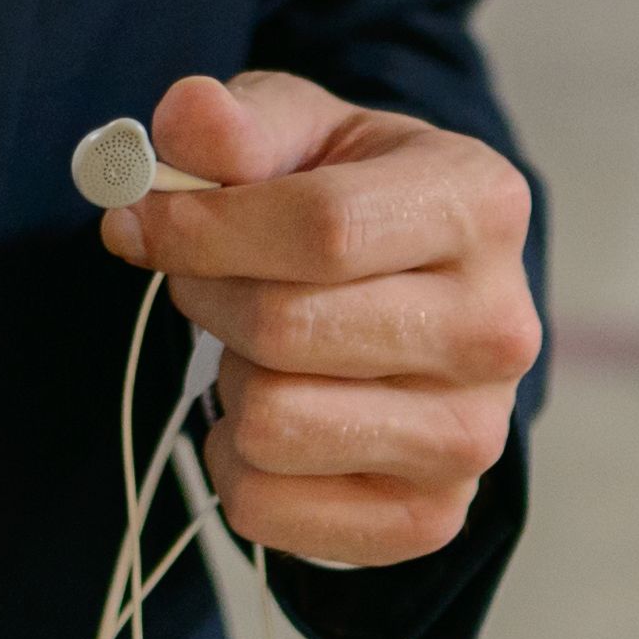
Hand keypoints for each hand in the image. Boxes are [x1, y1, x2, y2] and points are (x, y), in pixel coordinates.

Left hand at [96, 69, 541, 568]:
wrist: (418, 300)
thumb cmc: (350, 203)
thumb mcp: (301, 133)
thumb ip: (239, 120)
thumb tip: (189, 119)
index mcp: (481, 206)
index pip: (321, 228)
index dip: (202, 227)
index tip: (139, 221)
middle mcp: (499, 329)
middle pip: (285, 329)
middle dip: (208, 297)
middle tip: (208, 282)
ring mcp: (472, 437)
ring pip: (269, 423)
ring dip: (228, 382)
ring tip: (261, 351)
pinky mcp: (428, 519)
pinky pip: (263, 506)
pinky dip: (233, 463)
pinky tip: (275, 415)